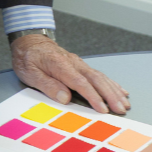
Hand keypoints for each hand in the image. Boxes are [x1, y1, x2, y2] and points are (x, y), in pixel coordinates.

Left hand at [11, 35, 130, 113]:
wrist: (29, 41)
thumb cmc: (27, 58)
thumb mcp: (30, 73)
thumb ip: (48, 85)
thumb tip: (66, 98)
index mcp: (60, 65)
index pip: (80, 83)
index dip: (93, 97)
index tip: (103, 109)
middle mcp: (73, 63)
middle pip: (96, 79)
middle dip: (110, 95)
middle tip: (121, 109)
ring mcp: (78, 63)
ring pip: (100, 77)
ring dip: (114, 91)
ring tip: (124, 104)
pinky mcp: (80, 65)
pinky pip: (99, 74)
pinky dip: (111, 83)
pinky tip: (120, 90)